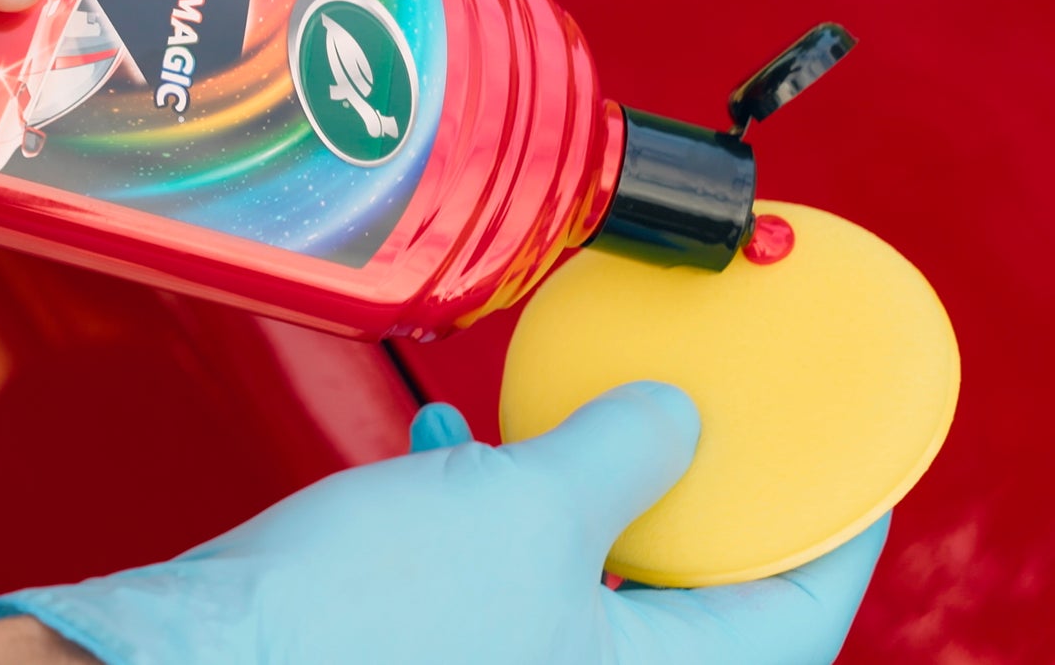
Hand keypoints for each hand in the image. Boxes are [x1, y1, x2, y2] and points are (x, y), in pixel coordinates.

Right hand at [0, 382, 888, 664]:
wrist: (205, 663)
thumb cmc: (365, 620)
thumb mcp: (527, 508)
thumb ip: (623, 454)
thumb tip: (677, 420)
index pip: (784, 623)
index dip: (832, 537)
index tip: (852, 470)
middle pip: (687, 598)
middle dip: (695, 497)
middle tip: (708, 422)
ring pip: (589, 577)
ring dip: (582, 489)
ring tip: (565, 417)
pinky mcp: (434, 644)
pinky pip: (502, 571)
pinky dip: (496, 505)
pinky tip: (451, 451)